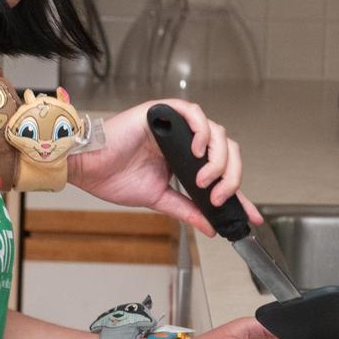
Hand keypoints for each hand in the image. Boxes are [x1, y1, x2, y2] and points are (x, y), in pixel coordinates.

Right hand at [68, 99, 259, 235]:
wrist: (88, 168)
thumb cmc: (113, 176)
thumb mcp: (159, 199)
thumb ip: (186, 209)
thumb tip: (210, 227)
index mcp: (184, 161)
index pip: (221, 173)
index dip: (239, 193)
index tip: (251, 215)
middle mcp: (184, 141)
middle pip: (227, 151)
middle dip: (231, 177)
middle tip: (219, 196)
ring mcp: (175, 126)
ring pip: (217, 132)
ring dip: (218, 159)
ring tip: (204, 179)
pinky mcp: (163, 111)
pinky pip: (194, 113)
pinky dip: (202, 131)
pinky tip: (197, 150)